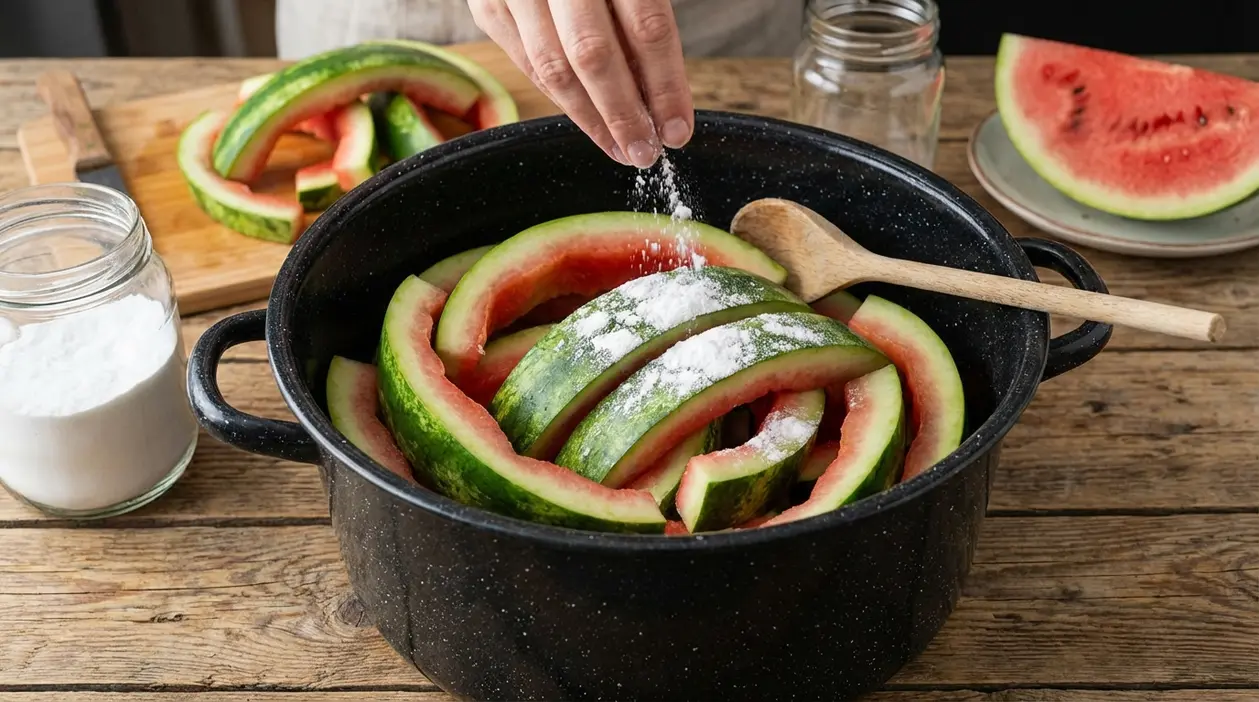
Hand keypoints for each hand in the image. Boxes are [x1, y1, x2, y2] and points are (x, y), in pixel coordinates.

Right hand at [469, 0, 693, 167]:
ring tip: (619, 148)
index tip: (678, 129)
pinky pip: (526, 61)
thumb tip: (660, 94)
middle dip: (624, 113)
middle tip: (646, 152)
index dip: (665, 85)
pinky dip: (558, 96)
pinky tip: (587, 118)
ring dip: (589, 118)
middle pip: (594, 54)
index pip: (646, 26)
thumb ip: (642, 17)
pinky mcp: (488, 2)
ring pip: (552, 67)